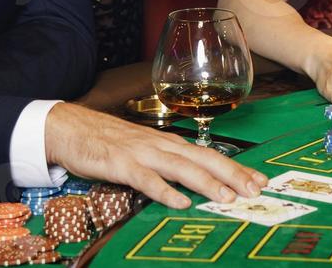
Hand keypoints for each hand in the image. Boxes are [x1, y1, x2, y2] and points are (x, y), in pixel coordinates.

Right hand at [45, 102, 266, 208]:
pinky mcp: (122, 164)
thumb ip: (169, 164)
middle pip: (204, 158)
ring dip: (206, 183)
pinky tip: (180, 202)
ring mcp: (142, 153)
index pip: (210, 154)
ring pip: (182, 167)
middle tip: (255, 189)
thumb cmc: (110, 142)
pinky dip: (165, 191)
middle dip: (232, 174)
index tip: (259, 180)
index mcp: (170, 143)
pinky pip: (147, 179)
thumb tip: (195, 184)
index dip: (236, 168)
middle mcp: (162, 145)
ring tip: (226, 197)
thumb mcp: (146, 151)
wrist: (72, 128)